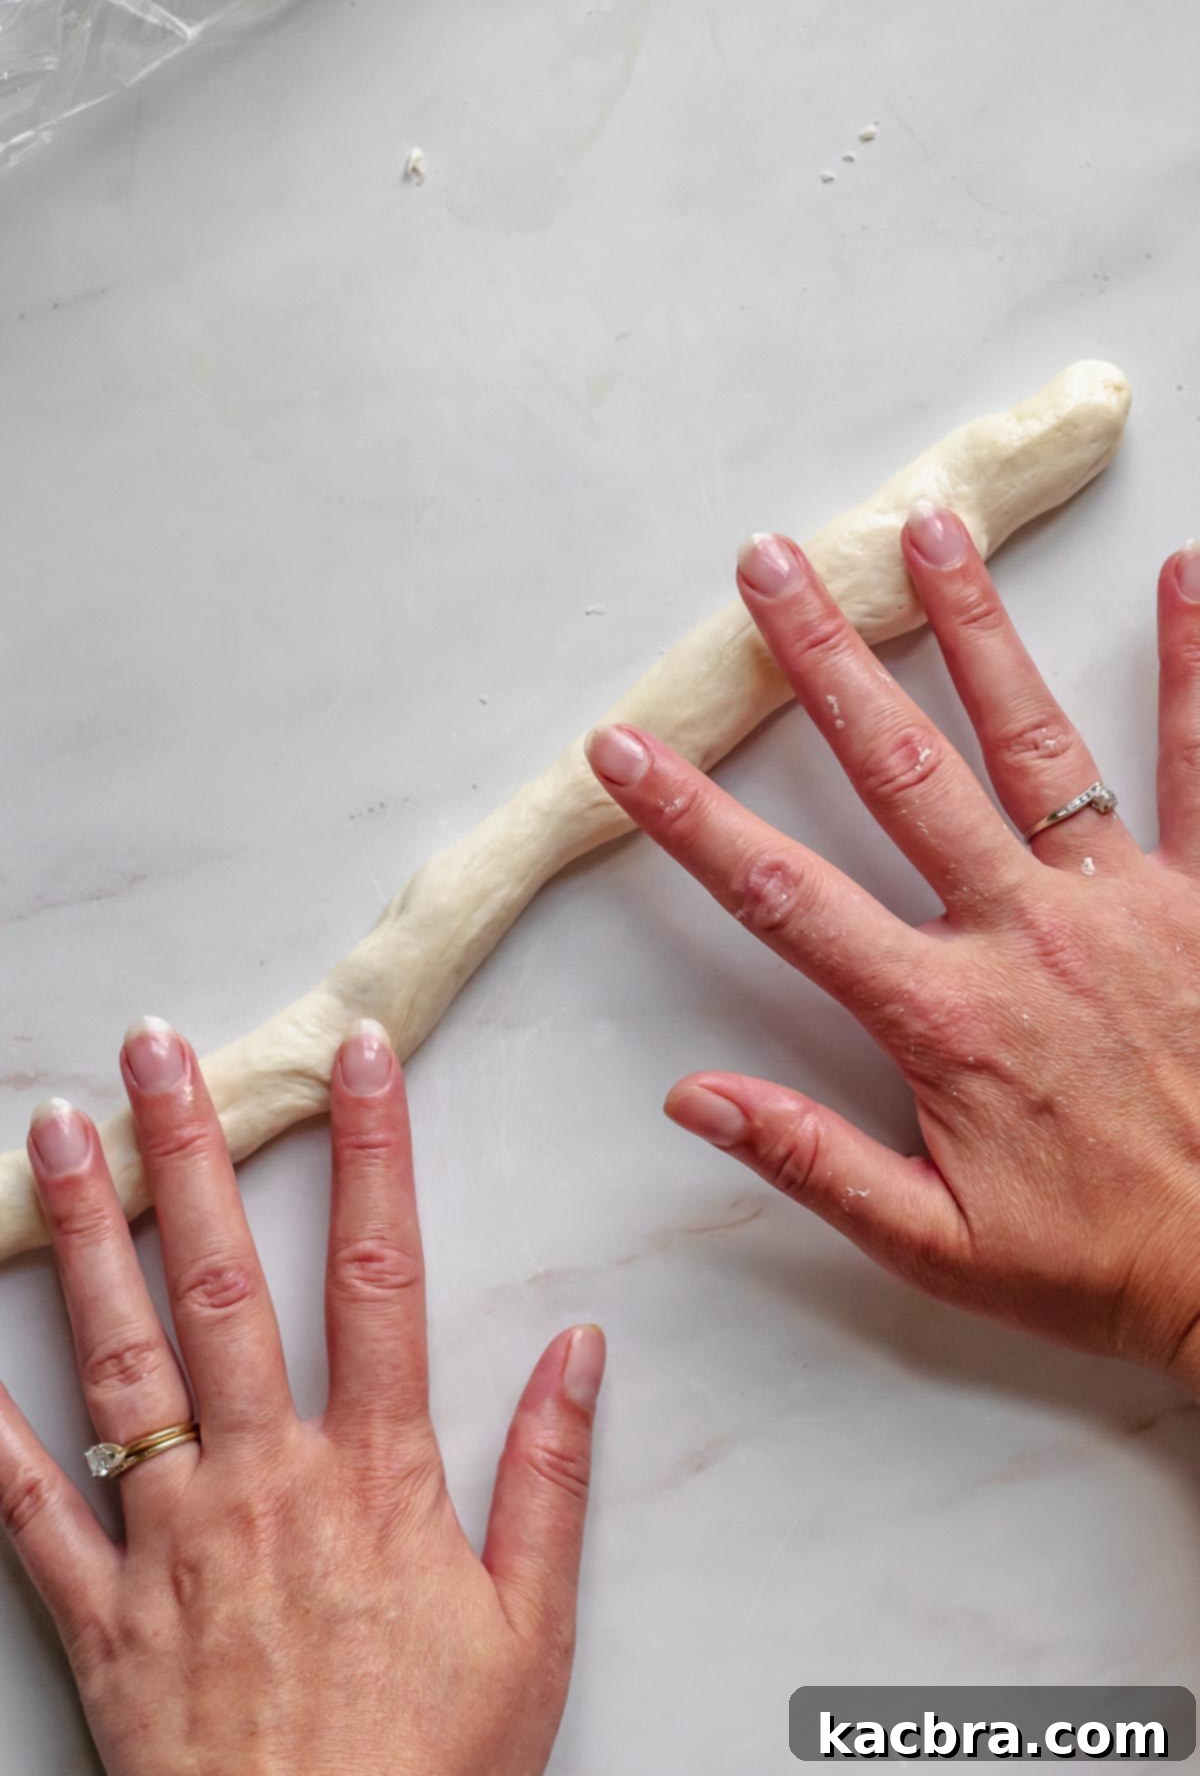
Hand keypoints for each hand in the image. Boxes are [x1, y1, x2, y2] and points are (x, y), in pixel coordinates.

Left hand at [0, 1020, 603, 1774]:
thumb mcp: (531, 1629)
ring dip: (90, 1235)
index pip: (380, 1275)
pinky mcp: (101, 1613)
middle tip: (158, 1051)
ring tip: (58, 1135)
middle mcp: (265, 1479)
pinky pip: (27, 1506)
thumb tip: (580, 1348)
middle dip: (192, 1153)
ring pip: (121, 1358)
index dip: (373, 1153)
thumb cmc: (431, 1770)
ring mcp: (172, 1539)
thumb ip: (552, 1476)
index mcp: (377, 1474)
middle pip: (225, 1284)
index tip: (359, 1057)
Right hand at [587, 510, 1199, 1391]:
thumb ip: (811, 1161)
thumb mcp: (936, 1246)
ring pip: (1033, 740)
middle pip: (899, 772)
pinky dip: (1194, 668)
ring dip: (974, 629)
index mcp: (945, 1016)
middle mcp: (1024, 932)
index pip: (785, 897)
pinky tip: (1188, 576)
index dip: (689, 818)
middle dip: (825, 661)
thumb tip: (690, 1098)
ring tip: (930, 529)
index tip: (624, 749)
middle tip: (772, 566)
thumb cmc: (1104, 1265)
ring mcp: (1125, 901)